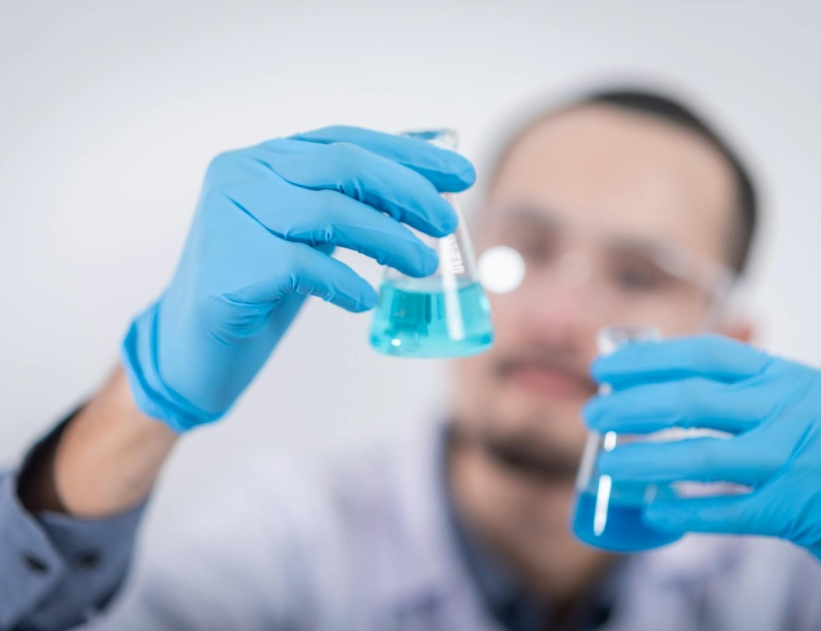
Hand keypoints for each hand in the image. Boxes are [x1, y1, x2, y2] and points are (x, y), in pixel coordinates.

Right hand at [122, 126, 474, 430]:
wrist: (194, 346)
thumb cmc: (260, 286)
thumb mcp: (307, 233)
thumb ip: (348, 199)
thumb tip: (421, 173)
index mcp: (262, 159)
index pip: (344, 141)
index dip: (406, 153)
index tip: (459, 172)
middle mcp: (241, 175)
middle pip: (340, 166)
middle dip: (406, 190)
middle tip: (446, 221)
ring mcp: (227, 217)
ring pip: (326, 211)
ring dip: (388, 238)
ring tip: (422, 266)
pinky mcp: (226, 268)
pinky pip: (301, 265)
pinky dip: (343, 282)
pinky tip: (364, 300)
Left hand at [584, 334, 820, 559]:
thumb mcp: (791, 395)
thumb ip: (741, 390)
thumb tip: (658, 386)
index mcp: (780, 375)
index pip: (703, 355)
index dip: (648, 359)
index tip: (605, 369)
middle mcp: (784, 410)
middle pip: (689, 401)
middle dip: (631, 407)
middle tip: (592, 415)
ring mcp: (791, 459)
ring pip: (699, 457)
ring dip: (644, 462)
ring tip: (605, 468)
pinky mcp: (793, 509)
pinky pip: (727, 512)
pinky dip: (686, 513)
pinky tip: (654, 512)